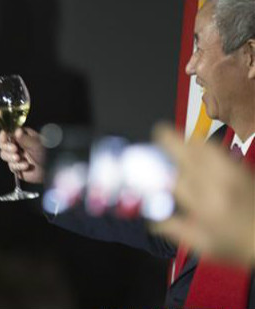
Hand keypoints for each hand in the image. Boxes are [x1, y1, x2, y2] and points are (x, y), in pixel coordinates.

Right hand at [0, 127, 45, 183]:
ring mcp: (15, 156)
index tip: (4, 137)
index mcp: (21, 136)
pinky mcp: (16, 166)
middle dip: (6, 147)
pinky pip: (11, 166)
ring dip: (10, 157)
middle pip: (2, 144)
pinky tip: (26, 165)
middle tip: (14, 149)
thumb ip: (25, 138)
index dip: (3, 135)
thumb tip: (17, 131)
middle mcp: (16, 145)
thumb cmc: (48, 154)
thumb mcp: (36, 144)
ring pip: (4, 155)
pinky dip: (18, 166)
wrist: (52, 170)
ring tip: (19, 158)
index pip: (7, 133)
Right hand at [151, 124, 254, 264]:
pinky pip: (216, 148)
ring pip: (202, 144)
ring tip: (176, 142)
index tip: (141, 165)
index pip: (171, 178)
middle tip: (157, 136)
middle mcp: (218, 184)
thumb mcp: (202, 246)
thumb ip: (173, 229)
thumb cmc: (238, 245)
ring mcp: (232, 173)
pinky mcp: (241, 168)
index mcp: (204, 206)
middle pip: (187, 151)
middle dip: (167, 140)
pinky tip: (196, 151)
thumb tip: (151, 217)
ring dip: (185, 140)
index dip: (153, 169)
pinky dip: (202, 145)